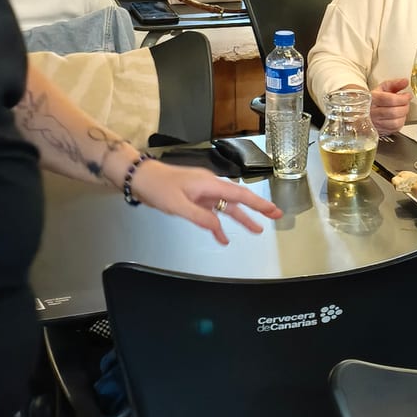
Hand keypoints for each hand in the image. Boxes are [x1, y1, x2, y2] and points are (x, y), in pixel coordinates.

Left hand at [128, 159, 281, 245]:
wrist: (142, 178)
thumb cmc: (158, 187)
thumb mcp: (178, 205)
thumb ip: (200, 217)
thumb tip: (218, 226)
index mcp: (210, 184)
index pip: (240, 195)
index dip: (259, 203)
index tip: (273, 210)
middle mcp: (210, 187)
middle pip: (239, 199)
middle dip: (258, 208)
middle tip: (275, 216)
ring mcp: (203, 193)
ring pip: (227, 207)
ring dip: (242, 218)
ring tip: (257, 230)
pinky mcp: (196, 199)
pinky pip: (213, 212)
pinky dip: (219, 224)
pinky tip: (223, 237)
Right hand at [370, 77, 412, 133]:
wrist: (362, 111)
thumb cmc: (373, 99)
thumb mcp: (382, 88)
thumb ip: (394, 84)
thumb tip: (405, 81)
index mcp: (372, 99)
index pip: (390, 100)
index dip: (402, 98)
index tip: (407, 96)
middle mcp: (372, 112)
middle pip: (394, 112)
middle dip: (405, 107)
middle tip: (406, 102)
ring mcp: (375, 123)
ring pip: (395, 122)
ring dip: (403, 115)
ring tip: (403, 109)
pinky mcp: (379, 131)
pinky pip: (395, 129)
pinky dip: (400, 122)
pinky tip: (399, 117)